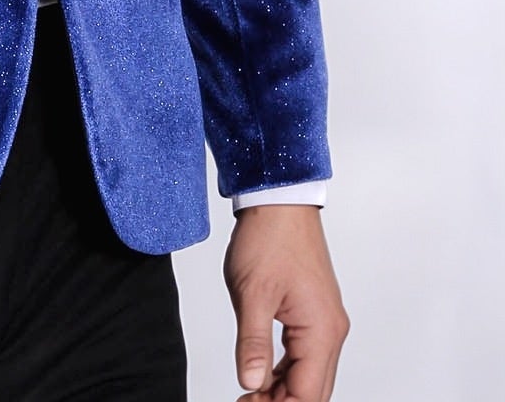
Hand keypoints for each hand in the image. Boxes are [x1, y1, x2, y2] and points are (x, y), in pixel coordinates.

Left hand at [224, 205, 348, 400]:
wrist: (279, 200)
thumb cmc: (269, 238)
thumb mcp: (252, 294)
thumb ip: (253, 344)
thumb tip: (251, 385)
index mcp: (321, 331)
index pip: (307, 394)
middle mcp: (331, 330)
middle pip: (313, 390)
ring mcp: (325, 320)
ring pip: (310, 374)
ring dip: (282, 389)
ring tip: (250, 394)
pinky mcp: (315, 311)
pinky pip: (304, 354)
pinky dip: (285, 369)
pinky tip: (262, 373)